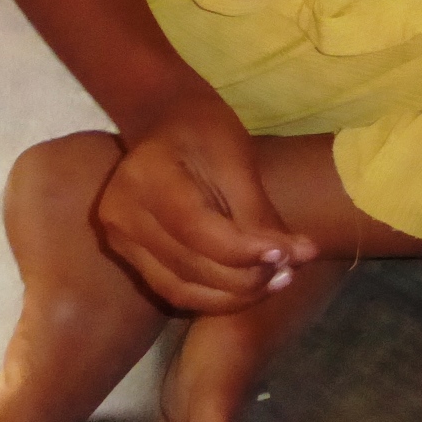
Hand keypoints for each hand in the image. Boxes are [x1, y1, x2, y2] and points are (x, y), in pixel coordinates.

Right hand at [94, 89, 319, 312]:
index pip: (196, 229)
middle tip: (290, 272)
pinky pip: (173, 289)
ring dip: (233, 296)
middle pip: (188, 265)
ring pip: (180, 288)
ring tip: (276, 281)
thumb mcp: (237, 161)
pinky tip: (249, 287)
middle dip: (245, 278)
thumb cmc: (206, 132)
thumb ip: (261, 213)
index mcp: (145, 176)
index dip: (243, 250)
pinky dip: (214, 296)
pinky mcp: (128, 257)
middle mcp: (120, 214)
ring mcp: (119, 239)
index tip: (288, 255)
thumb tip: (302, 256)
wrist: (166, 125)